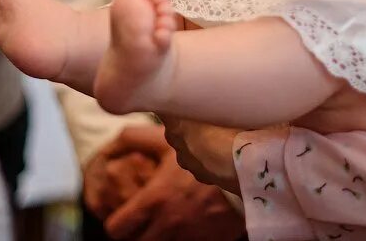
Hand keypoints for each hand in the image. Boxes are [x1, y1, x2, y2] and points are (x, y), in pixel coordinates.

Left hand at [94, 125, 242, 239]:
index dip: (116, 221)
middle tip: (141, 220)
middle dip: (135, 234)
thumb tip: (115, 135)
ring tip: (163, 223)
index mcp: (153, 200)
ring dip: (158, 238)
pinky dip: (181, 239)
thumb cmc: (207, 151)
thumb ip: (136, 138)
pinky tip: (186, 226)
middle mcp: (167, 225)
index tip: (123, 213)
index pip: (116, 228)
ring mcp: (188, 237)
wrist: (251, 170)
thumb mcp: (168, 140)